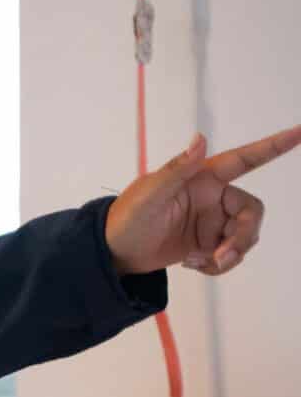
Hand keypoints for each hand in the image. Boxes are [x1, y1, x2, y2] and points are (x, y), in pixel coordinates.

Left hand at [106, 124, 300, 275]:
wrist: (113, 254)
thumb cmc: (125, 219)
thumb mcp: (149, 195)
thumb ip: (177, 169)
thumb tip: (200, 139)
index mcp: (203, 178)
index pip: (245, 159)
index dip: (274, 145)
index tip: (300, 131)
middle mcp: (212, 197)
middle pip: (251, 212)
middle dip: (243, 236)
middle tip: (221, 256)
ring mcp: (211, 221)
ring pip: (244, 236)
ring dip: (230, 254)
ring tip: (201, 263)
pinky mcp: (207, 243)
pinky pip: (230, 254)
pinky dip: (218, 264)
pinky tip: (194, 265)